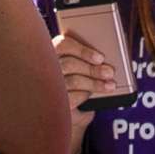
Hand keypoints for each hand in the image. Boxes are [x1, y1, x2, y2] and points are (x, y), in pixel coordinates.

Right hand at [52, 29, 109, 144]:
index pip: (63, 45)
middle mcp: (45, 67)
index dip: (82, 50)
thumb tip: (101, 60)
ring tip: (109, 85)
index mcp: (50, 52)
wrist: (61, 109)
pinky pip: (72, 97)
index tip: (100, 58)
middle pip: (70, 64)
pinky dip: (85, 95)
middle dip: (92, 69)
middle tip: (109, 72)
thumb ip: (84, 58)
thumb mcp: (76, 68)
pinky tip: (92, 94)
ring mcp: (47, 85)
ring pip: (73, 80)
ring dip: (94, 83)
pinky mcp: (52, 101)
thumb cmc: (72, 83)